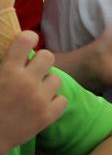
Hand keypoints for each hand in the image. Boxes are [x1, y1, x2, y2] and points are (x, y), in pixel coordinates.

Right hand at [0, 32, 65, 154]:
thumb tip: (13, 52)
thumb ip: (3, 65)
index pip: (26, 39)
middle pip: (48, 56)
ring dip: (46, 84)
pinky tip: (41, 106)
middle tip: (32, 72)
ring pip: (56, 79)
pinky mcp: (48, 116)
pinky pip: (62, 100)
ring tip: (34, 92)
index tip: (26, 44)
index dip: (28, 39)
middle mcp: (26, 82)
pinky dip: (53, 102)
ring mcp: (39, 99)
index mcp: (8, 71)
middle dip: (40, 62)